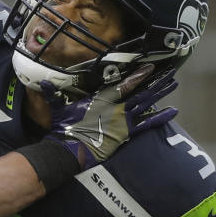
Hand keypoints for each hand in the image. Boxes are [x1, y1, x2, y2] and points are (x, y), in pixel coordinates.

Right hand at [43, 64, 177, 168]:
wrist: (68, 151)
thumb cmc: (63, 130)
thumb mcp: (58, 109)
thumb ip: (53, 94)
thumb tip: (42, 81)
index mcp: (101, 99)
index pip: (124, 84)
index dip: (138, 74)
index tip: (150, 65)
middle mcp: (116, 108)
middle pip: (140, 91)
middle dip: (155, 80)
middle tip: (170, 71)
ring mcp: (123, 121)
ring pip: (146, 104)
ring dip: (160, 93)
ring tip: (173, 83)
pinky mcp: (125, 134)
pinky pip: (147, 125)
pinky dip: (160, 118)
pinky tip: (173, 111)